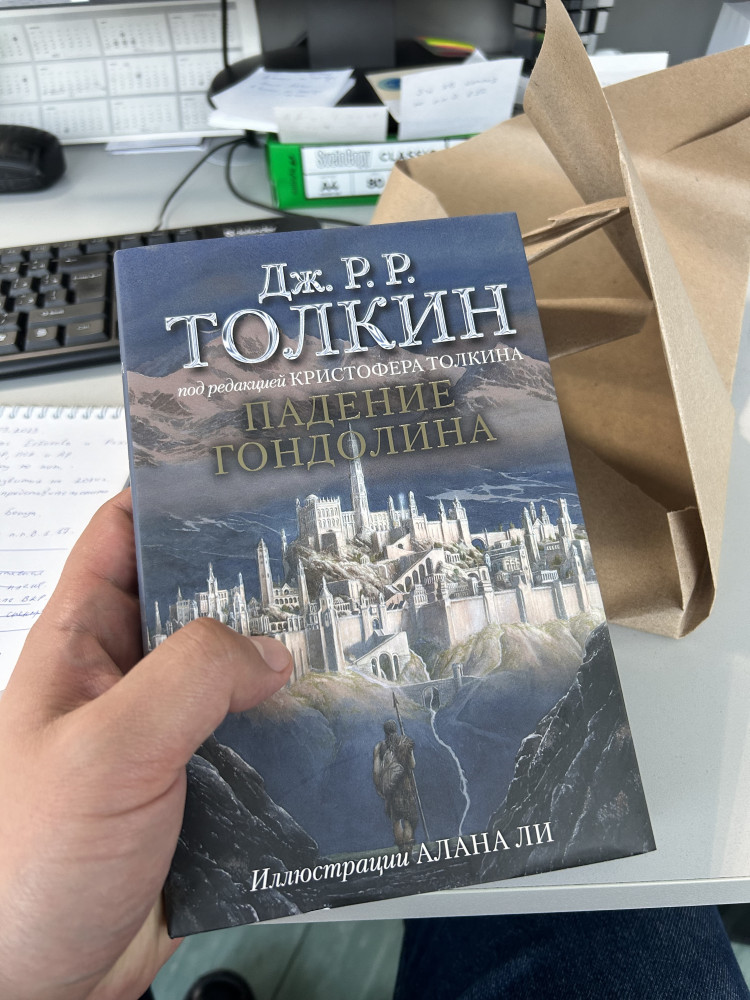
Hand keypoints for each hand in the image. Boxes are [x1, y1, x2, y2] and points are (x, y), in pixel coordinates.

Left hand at [0, 491, 291, 999]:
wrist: (35, 987)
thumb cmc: (21, 868)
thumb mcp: (104, 750)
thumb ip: (189, 680)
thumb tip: (269, 648)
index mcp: (82, 645)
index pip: (122, 534)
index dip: (172, 491)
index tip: (237, 465)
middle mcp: (127, 681)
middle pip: (199, 600)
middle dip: (257, 578)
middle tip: (326, 554)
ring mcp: (166, 737)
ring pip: (238, 675)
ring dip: (286, 662)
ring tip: (350, 635)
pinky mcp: (201, 791)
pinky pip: (258, 744)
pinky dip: (297, 734)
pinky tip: (338, 726)